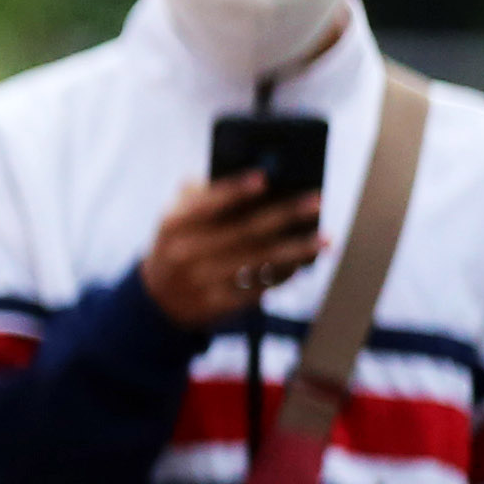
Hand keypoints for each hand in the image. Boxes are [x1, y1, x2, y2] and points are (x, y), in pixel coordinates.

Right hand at [139, 170, 327, 329]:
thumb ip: (200, 193)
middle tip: (317, 201)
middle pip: (243, 231)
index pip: (205, 204)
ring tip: (325, 239)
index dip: (234, 191)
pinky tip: (304, 263)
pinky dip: (284, 275)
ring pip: (257, 262)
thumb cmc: (180, 244)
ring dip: (296, 250)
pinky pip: (257, 288)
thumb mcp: (176, 217)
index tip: (264, 179)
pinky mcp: (215, 305)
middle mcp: (183, 253)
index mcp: (172, 224)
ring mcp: (199, 282)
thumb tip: (253, 178)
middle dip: (284, 215)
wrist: (158, 301)